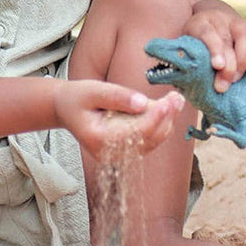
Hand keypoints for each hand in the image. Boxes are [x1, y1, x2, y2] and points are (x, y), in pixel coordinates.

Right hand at [54, 80, 184, 159]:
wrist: (67, 109)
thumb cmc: (77, 98)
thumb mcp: (92, 90)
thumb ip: (117, 96)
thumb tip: (144, 103)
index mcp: (99, 140)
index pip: (134, 133)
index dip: (154, 118)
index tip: (168, 102)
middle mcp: (110, 153)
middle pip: (148, 139)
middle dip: (166, 118)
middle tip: (177, 97)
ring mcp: (119, 155)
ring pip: (152, 140)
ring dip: (166, 121)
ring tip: (175, 99)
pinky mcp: (127, 150)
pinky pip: (150, 139)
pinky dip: (160, 124)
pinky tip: (166, 107)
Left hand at [183, 0, 245, 92]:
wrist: (210, 17)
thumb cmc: (195, 40)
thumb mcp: (186, 44)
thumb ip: (186, 58)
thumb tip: (182, 80)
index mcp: (201, 22)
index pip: (208, 34)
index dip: (214, 49)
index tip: (217, 66)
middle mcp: (221, 20)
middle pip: (227, 41)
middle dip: (228, 66)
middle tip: (222, 86)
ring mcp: (239, 23)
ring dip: (243, 62)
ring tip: (235, 80)